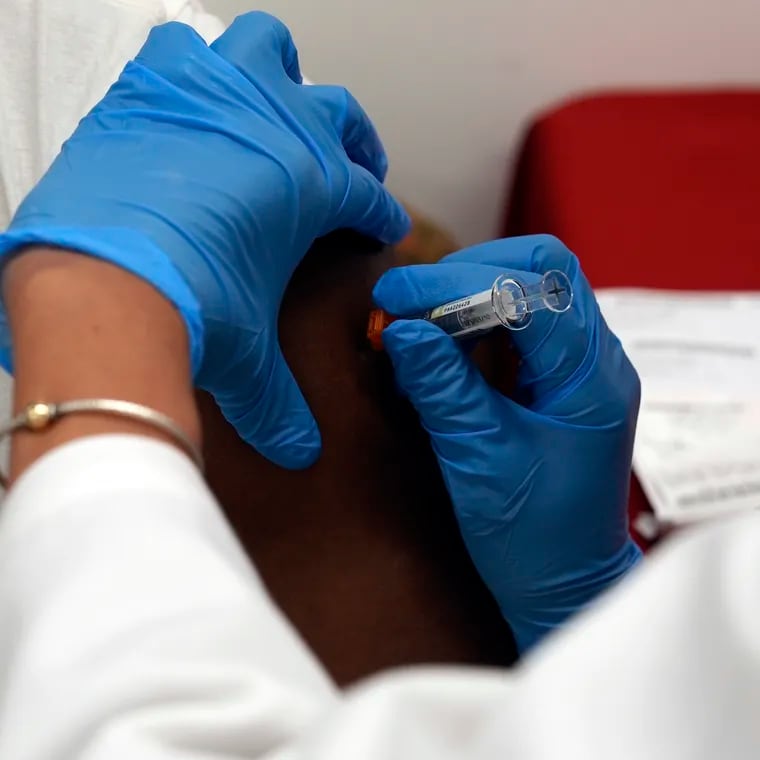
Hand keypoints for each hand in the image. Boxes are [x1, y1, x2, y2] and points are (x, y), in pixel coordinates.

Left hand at [0, 12, 409, 467]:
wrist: (104, 281)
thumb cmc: (191, 311)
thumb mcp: (248, 359)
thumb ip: (279, 403)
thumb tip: (300, 451)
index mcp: (314, 185)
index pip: (367, 198)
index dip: (380, 214)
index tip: (380, 225)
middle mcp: (277, 127)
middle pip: (339, 115)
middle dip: (354, 142)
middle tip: (350, 167)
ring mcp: (216, 97)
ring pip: (269, 50)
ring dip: (278, 77)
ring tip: (275, 107)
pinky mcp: (153, 88)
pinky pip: (186, 53)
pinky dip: (197, 71)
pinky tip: (193, 103)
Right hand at [373, 235, 641, 652]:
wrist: (562, 583)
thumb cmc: (532, 536)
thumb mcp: (479, 458)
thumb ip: (442, 387)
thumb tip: (400, 328)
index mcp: (590, 378)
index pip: (530, 289)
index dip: (456, 283)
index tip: (395, 296)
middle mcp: (593, 360)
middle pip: (539, 270)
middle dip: (465, 275)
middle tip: (406, 303)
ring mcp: (577, 367)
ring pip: (528, 290)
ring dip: (466, 295)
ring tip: (415, 321)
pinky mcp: (555, 381)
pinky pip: (517, 326)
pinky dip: (472, 324)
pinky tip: (438, 345)